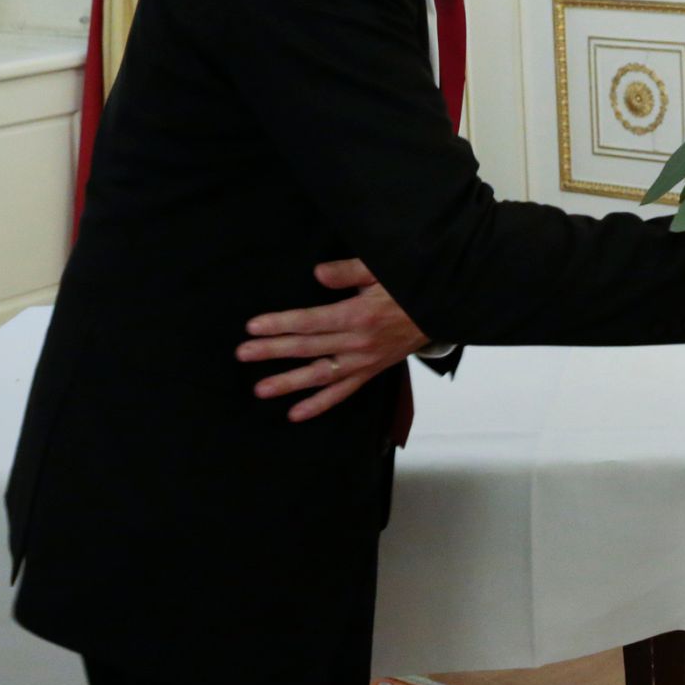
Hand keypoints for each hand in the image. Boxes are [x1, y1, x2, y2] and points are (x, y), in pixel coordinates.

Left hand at [235, 258, 429, 421]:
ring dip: (289, 383)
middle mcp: (358, 343)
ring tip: (260, 389)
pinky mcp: (370, 371)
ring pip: (321, 375)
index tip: (253, 327)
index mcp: (358, 315)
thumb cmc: (409, 288)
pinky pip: (343, 392)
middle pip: (308, 348)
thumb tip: (318, 274)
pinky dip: (320, 405)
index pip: (310, 322)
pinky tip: (296, 413)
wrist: (441, 309)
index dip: (280, 324)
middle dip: (273, 351)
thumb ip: (348, 272)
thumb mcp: (382, 270)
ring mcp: (364, 361)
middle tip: (243, 354)